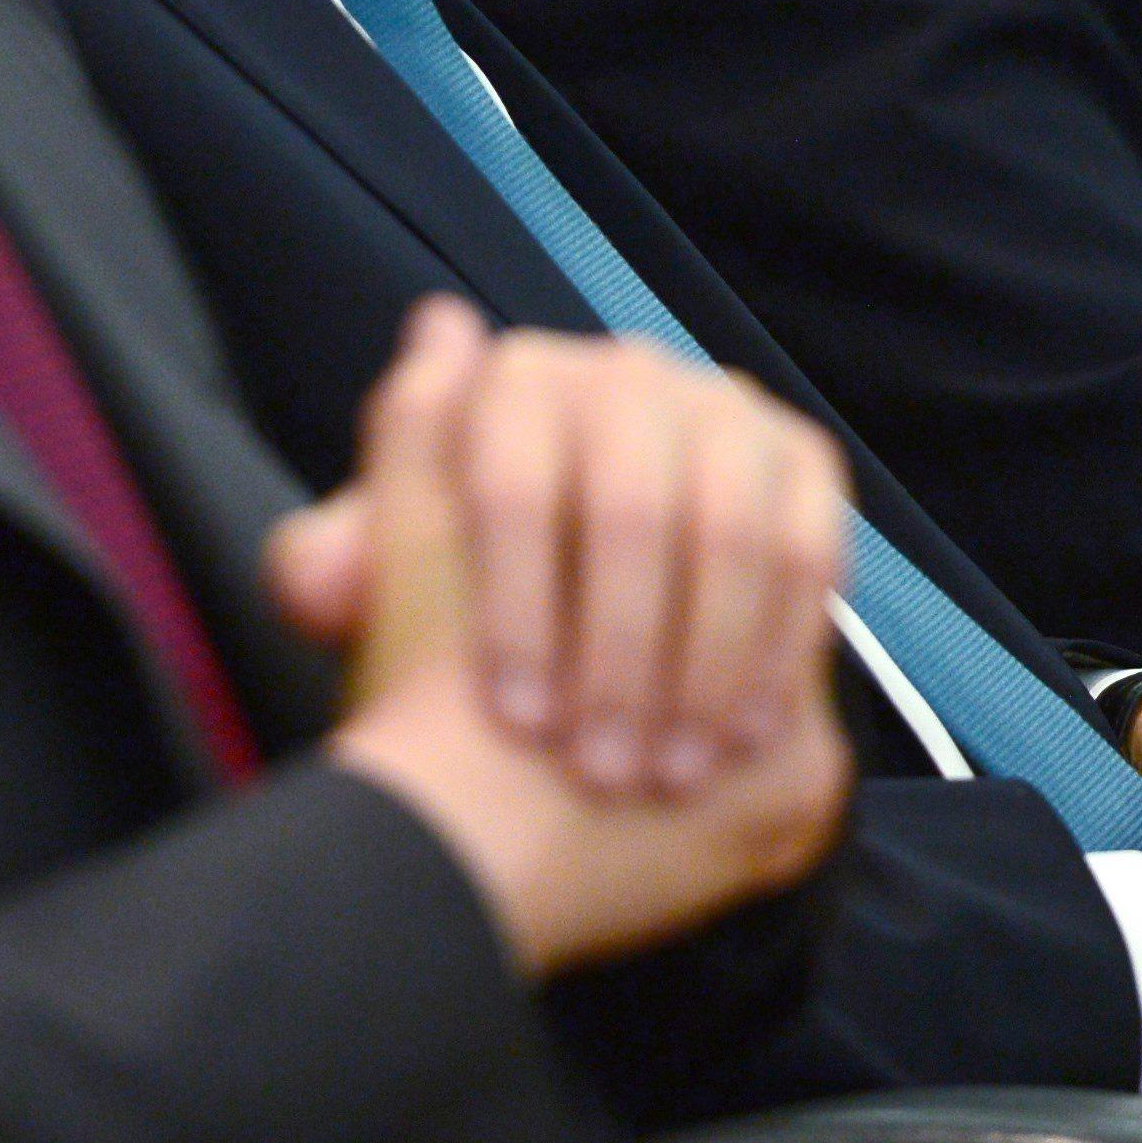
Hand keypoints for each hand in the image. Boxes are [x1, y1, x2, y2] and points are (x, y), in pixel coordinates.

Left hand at [269, 300, 848, 800]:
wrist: (565, 637)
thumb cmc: (459, 612)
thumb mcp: (389, 583)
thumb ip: (339, 559)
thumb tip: (335, 544)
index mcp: (518, 379)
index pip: (516, 486)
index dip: (516, 611)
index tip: (514, 717)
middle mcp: (627, 369)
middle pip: (631, 509)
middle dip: (618, 654)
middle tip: (600, 766)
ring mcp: (724, 407)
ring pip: (727, 535)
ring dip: (700, 666)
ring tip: (665, 773)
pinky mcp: (800, 461)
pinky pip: (807, 552)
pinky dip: (773, 652)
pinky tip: (740, 737)